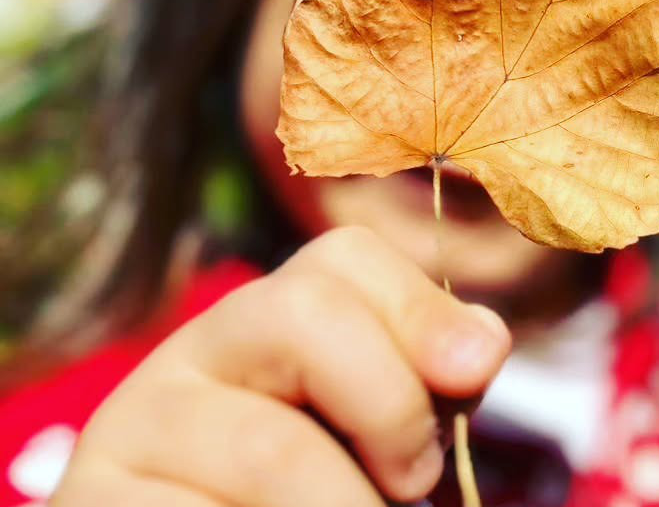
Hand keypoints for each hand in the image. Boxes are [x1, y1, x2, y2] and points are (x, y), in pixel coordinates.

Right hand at [51, 226, 510, 506]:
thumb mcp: (378, 443)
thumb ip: (424, 388)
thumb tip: (480, 344)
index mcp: (266, 326)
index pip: (343, 258)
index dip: (422, 307)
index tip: (476, 374)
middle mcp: (191, 355)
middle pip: (305, 312)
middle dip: (391, 402)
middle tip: (413, 483)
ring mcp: (132, 427)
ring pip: (272, 448)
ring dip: (348, 506)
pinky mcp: (96, 500)